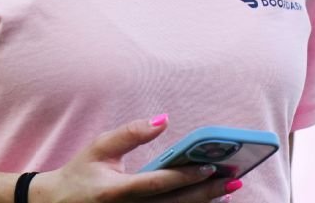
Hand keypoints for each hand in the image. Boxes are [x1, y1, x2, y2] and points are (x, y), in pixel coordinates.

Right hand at [31, 115, 243, 202]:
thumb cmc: (80, 174)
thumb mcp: (99, 147)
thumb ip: (131, 133)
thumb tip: (163, 119)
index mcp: (117, 191)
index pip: (157, 184)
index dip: (184, 176)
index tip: (210, 167)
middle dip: (207, 193)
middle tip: (233, 179)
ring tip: (229, 189)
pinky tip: (209, 200)